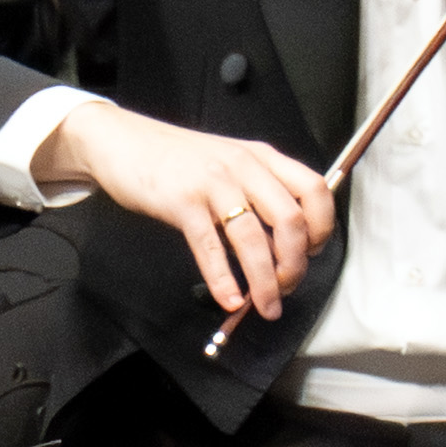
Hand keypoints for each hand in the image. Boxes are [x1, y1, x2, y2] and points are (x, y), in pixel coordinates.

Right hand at [63, 100, 340, 323]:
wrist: (123, 140)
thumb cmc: (177, 159)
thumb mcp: (229, 164)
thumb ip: (257, 196)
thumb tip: (279, 249)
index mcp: (262, 158)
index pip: (315, 190)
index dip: (322, 228)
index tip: (312, 253)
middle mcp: (244, 167)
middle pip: (291, 220)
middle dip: (295, 264)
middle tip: (286, 287)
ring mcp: (213, 183)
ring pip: (253, 238)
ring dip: (265, 281)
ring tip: (265, 306)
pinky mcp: (182, 202)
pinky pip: (210, 247)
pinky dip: (223, 280)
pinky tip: (229, 299)